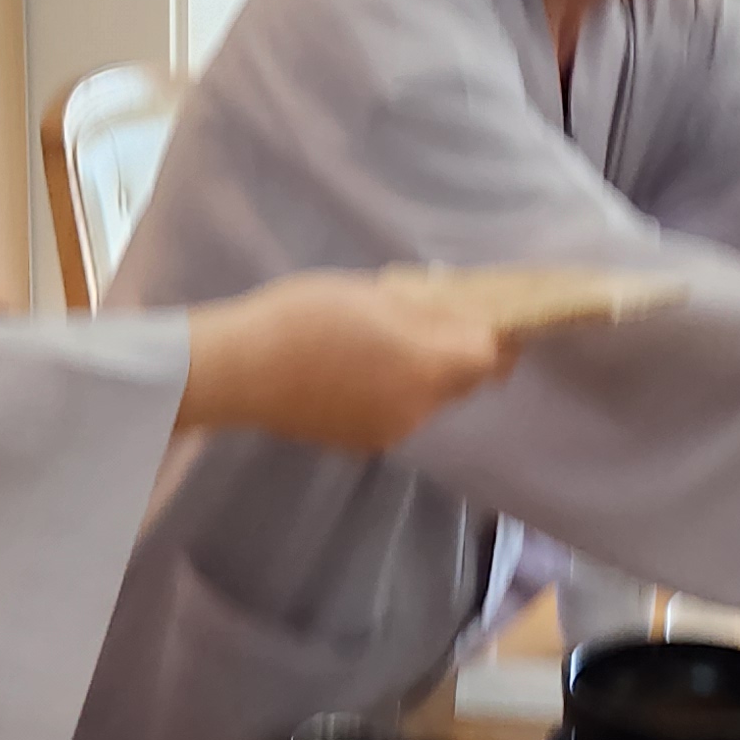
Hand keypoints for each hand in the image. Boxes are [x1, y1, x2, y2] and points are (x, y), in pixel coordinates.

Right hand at [175, 273, 517, 451]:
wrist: (240, 370)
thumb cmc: (305, 318)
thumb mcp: (374, 296)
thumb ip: (428, 311)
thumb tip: (466, 317)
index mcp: (429, 367)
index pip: (491, 358)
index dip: (498, 338)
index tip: (490, 318)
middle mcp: (420, 409)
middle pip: (462, 382)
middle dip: (458, 354)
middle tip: (430, 321)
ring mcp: (391, 431)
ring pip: (428, 399)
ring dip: (421, 373)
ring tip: (379, 344)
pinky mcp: (362, 443)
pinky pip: (397, 413)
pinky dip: (391, 392)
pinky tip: (354, 370)